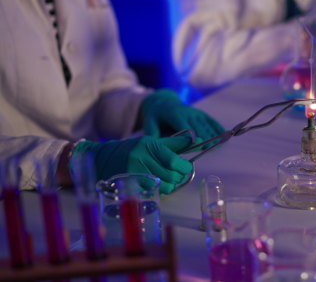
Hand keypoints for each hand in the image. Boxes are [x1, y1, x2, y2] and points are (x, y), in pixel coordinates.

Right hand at [72, 135, 193, 194]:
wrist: (102, 158)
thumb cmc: (132, 149)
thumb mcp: (151, 142)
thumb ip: (174, 143)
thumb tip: (195, 140)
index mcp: (149, 145)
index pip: (174, 160)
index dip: (184, 166)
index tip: (186, 167)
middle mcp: (141, 158)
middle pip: (171, 175)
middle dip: (178, 176)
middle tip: (176, 173)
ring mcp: (135, 173)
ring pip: (165, 186)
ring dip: (170, 184)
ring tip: (166, 178)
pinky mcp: (130, 185)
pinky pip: (154, 191)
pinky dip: (159, 189)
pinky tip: (155, 183)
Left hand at [141, 89, 224, 139]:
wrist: (163, 103)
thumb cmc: (156, 118)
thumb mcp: (150, 124)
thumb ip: (154, 134)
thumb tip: (158, 146)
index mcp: (174, 115)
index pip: (185, 126)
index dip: (192, 136)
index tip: (199, 144)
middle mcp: (187, 112)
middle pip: (198, 126)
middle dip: (206, 136)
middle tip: (212, 148)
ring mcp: (195, 112)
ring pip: (205, 124)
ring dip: (213, 134)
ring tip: (219, 145)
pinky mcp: (200, 113)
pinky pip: (210, 121)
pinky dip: (217, 127)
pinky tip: (224, 134)